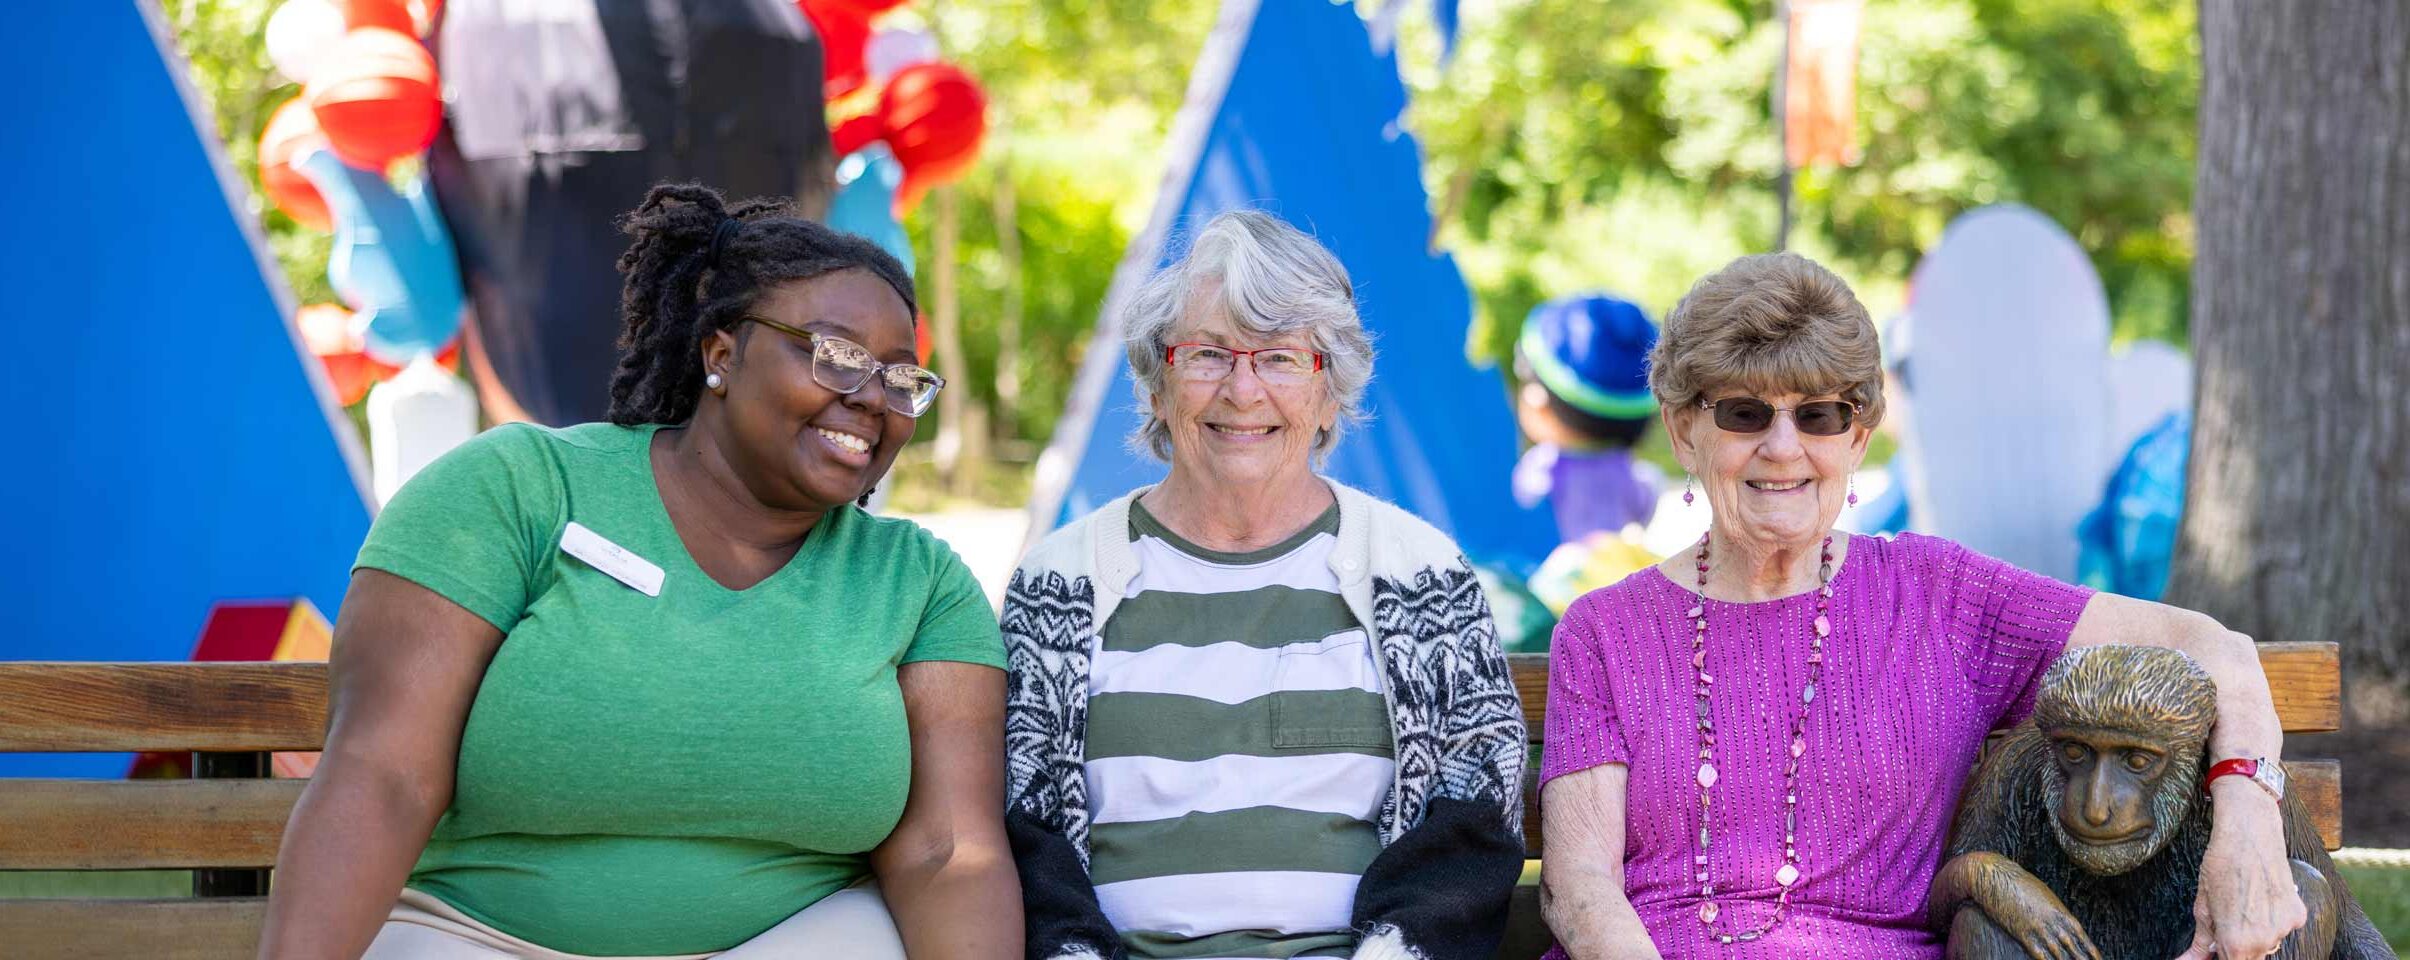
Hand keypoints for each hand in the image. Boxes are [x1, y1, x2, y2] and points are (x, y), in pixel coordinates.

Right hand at [1974, 865, 2099, 959]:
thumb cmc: (2018, 882)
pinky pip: (2038, 953)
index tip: (2098, 959)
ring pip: (2058, 953)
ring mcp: (2037, 928)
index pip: (2080, 935)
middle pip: (2072, 947)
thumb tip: (2061, 921)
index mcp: (2059, 911)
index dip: (2091, 949)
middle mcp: (2051, 921)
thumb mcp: (2043, 895)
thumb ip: (2053, 910)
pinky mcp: (2022, 933)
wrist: (1996, 877)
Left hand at [2174, 781, 2305, 958]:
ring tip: (2243, 904)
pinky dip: (2272, 920)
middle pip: (2250, 958)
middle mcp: (2265, 940)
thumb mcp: (2203, 906)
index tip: (2216, 946)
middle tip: (2226, 923)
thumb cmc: (2220, 866)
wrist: (2250, 833)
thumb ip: (2201, 941)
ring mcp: (2285, 928)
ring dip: (2254, 934)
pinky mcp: (2299, 914)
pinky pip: (2283, 927)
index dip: (2221, 957)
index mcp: (2236, 941)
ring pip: (2267, 944)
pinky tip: (2261, 898)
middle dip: (2235, 948)